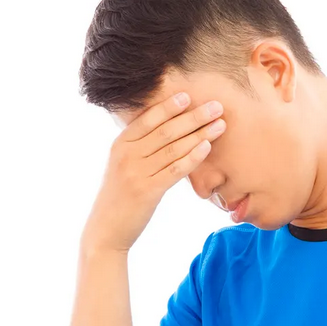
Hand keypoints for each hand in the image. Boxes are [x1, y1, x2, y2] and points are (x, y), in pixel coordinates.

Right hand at [80, 91, 227, 254]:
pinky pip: (175, 170)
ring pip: (173, 148)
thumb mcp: (123, 167)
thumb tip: (168, 131)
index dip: (169, 106)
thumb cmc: (120, 197)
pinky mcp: (148, 191)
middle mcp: (127, 155)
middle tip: (216, 106)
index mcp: (120, 145)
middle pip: (166, 130)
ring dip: (200, 134)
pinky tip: (207, 147)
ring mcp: (136, 173)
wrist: (106, 230)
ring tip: (220, 124)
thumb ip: (140, 149)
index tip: (189, 95)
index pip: (148, 119)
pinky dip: (192, 157)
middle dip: (193, 116)